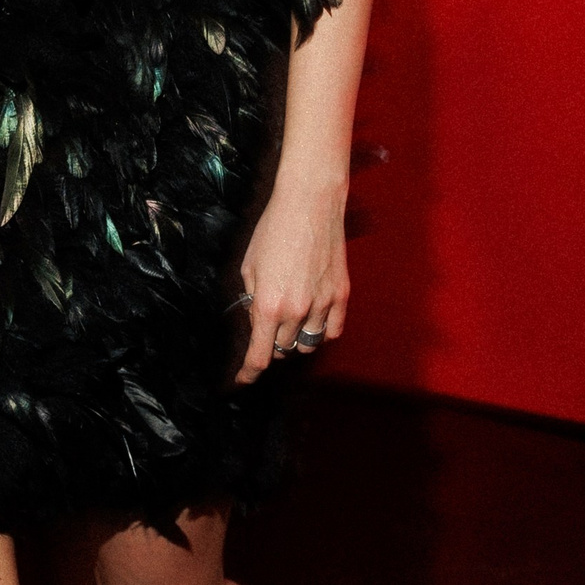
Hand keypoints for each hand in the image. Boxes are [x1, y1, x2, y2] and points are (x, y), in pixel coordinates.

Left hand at [233, 168, 349, 384]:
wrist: (309, 204)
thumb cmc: (273, 230)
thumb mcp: (249, 266)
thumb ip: (251, 300)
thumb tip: (255, 322)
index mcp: (268, 305)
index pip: (259, 356)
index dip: (248, 373)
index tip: (242, 380)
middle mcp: (296, 311)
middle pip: (282, 349)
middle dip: (270, 342)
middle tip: (267, 321)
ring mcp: (323, 304)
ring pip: (307, 344)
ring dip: (295, 338)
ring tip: (290, 317)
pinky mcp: (342, 295)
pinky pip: (332, 331)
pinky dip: (321, 330)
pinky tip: (313, 318)